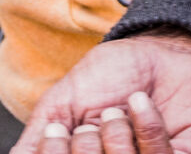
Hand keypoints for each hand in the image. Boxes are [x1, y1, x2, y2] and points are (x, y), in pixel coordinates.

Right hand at [9, 32, 190, 153]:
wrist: (156, 48)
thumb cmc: (106, 78)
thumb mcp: (60, 108)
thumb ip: (34, 143)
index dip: (58, 153)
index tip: (58, 131)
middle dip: (85, 148)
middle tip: (93, 121)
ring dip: (115, 137)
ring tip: (117, 111)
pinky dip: (147, 128)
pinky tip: (141, 102)